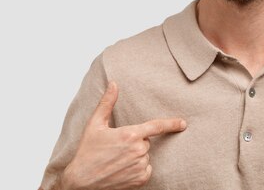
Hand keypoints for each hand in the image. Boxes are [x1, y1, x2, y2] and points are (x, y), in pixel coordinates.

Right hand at [61, 81, 186, 189]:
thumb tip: (114, 84)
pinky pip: (146, 169)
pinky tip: (123, 170)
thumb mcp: (95, 125)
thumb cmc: (87, 152)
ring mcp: (140, 166)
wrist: (81, 182)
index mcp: (130, 134)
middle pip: (146, 142)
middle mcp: (138, 150)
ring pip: (145, 156)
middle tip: (116, 148)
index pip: (156, 126)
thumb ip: (107, 103)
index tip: (183, 123)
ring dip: (136, 157)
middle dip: (135, 143)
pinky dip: (138, 169)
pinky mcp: (140, 180)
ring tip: (117, 161)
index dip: (171, 124)